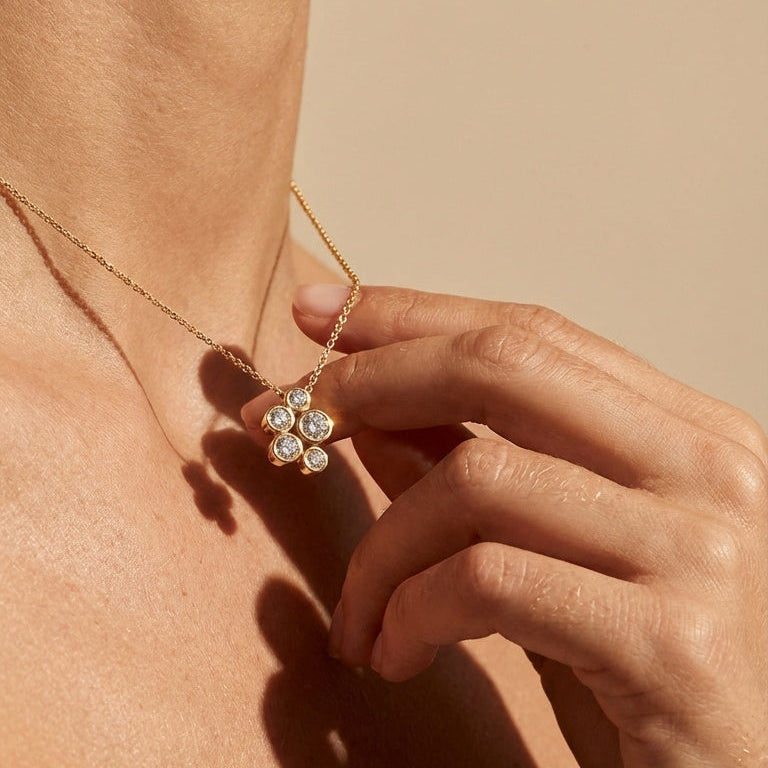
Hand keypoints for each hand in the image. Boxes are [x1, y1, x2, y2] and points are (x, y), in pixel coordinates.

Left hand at [242, 285, 767, 766]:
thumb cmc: (651, 675)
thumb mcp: (560, 558)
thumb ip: (481, 473)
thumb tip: (375, 411)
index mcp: (689, 434)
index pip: (531, 333)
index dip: (412, 315)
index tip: (318, 312)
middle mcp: (706, 468)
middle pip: (503, 363)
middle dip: (369, 379)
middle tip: (285, 419)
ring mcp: (698, 549)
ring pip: (475, 479)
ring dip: (380, 550)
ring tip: (358, 618)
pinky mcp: (673, 643)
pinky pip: (487, 581)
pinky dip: (411, 611)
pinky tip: (394, 654)